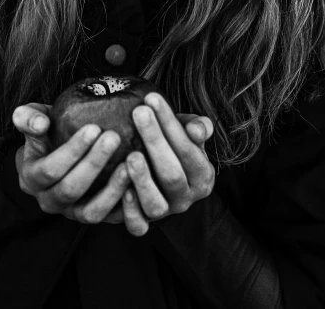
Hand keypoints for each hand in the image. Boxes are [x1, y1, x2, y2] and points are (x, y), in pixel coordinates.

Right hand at [11, 103, 129, 224]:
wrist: (57, 152)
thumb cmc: (48, 131)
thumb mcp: (33, 119)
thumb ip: (28, 117)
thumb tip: (40, 123)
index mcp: (32, 179)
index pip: (50, 170)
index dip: (72, 151)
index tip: (94, 127)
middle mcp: (50, 201)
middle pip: (71, 189)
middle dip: (94, 163)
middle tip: (114, 137)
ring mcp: (72, 213)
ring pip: (91, 212)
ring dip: (112, 189)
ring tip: (129, 163)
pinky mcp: (96, 217)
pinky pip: (112, 219)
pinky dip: (126, 206)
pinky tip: (139, 183)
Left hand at [122, 94, 215, 236]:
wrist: (163, 175)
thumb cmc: (174, 146)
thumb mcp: (190, 133)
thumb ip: (198, 127)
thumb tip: (196, 129)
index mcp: (202, 175)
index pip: (188, 149)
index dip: (170, 124)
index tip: (151, 98)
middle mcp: (186, 198)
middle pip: (172, 173)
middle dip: (155, 140)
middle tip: (139, 112)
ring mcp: (165, 212)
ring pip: (156, 204)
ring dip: (142, 179)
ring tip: (130, 154)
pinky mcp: (144, 224)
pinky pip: (137, 226)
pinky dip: (130, 211)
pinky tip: (122, 189)